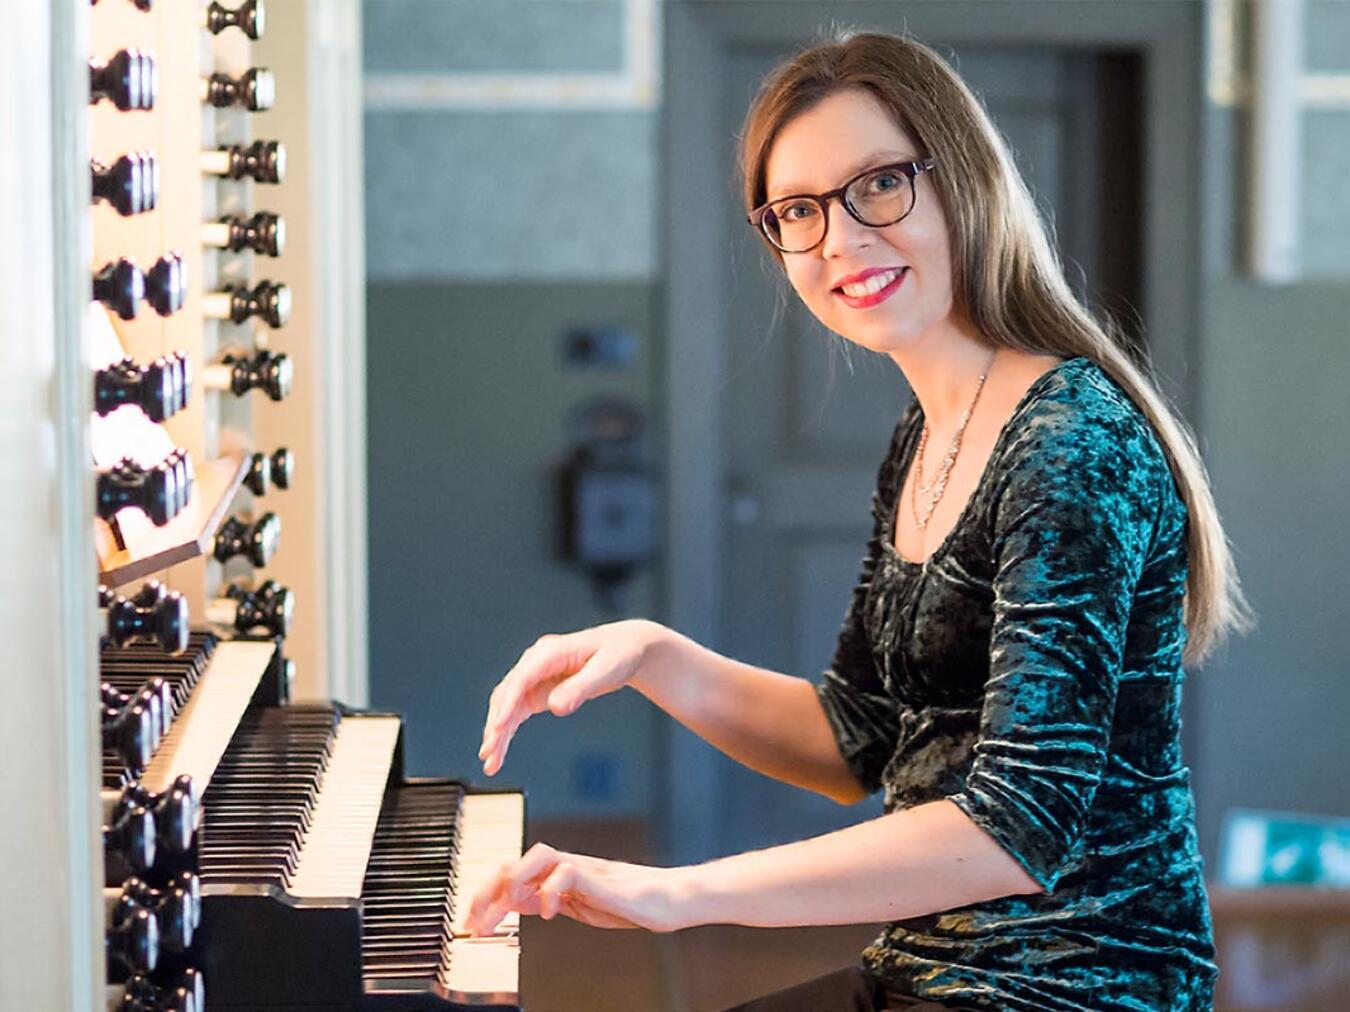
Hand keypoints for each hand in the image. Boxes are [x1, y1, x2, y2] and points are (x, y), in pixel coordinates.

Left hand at [463, 842, 695, 935]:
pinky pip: (568, 871)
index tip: (471, 924)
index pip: (512, 876)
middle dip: (489, 890)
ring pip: (538, 855)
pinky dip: (551, 889)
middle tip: (473, 919)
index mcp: (557, 876)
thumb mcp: (577, 905)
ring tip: (505, 906)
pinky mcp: (600, 876)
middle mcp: (565, 867)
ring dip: (515, 879)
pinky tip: (547, 911)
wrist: (667, 899)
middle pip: (517, 862)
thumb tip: (516, 903)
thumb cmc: (629, 902)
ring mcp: (583, 868)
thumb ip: (548, 899)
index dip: (486, 897)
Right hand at [478, 619, 666, 775]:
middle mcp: (536, 663)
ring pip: (506, 706)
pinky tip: (499, 751)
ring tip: (490, 760)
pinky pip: (516, 713)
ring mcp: (535, 677)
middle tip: (489, 752)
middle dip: (496, 724)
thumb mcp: (605, 671)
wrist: (624, 649)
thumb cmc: (617, 654)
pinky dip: (506, 731)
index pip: (521, 678)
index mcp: (550, 652)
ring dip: (496, 732)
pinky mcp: (538, 691)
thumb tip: (557, 707)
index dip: (508, 703)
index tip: (498, 726)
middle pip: (507, 694)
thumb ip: (579, 688)